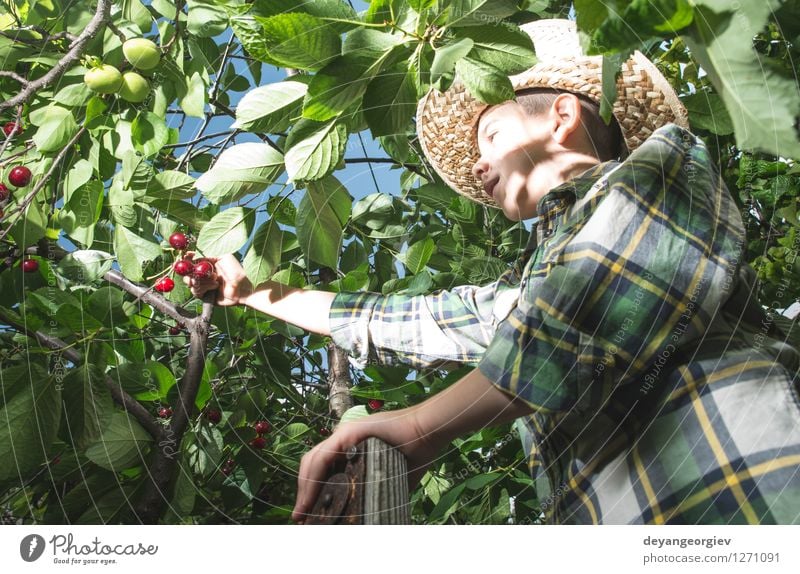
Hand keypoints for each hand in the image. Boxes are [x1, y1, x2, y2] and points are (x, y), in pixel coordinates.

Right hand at [182, 253, 253, 306]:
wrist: (243, 288)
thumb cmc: (236, 270)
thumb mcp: (223, 256)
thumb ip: (207, 254)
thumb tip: (191, 255)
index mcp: (206, 263)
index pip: (190, 260)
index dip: (185, 260)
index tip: (182, 259)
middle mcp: (202, 273)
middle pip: (185, 272)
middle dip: (188, 272)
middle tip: (195, 272)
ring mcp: (203, 284)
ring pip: (189, 282)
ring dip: (201, 280)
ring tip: (214, 279)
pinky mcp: (204, 295)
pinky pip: (196, 291)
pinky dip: (204, 288)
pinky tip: (215, 286)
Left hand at [292, 407, 442, 523]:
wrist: (428, 432)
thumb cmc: (415, 453)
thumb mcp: (390, 478)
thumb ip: (378, 492)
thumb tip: (372, 518)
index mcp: (350, 447)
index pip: (322, 468)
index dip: (311, 490)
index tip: (307, 514)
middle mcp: (342, 438)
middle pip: (312, 465)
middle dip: (303, 492)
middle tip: (300, 517)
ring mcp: (344, 433)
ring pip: (313, 461)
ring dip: (304, 488)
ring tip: (303, 511)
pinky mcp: (348, 433)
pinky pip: (323, 456)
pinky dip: (313, 477)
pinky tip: (311, 495)